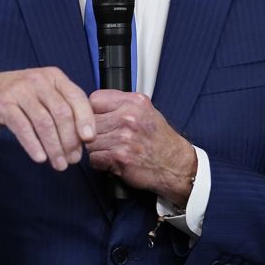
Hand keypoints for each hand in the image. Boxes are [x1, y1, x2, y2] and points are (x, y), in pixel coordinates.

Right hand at [0, 68, 94, 170]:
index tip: (89, 139)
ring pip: (44, 123)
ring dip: (54, 147)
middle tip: (72, 159)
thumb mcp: (44, 93)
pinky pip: (23, 128)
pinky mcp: (3, 104)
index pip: (76, 97)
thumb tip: (85, 136)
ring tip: (59, 164)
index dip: (85, 119)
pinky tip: (40, 158)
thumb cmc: (19, 96)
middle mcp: (38, 80)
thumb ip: (64, 107)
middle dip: (70, 140)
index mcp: (54, 77)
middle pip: (61, 113)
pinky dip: (33, 145)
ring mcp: (19, 91)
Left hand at [87, 90, 197, 205]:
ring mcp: (123, 137)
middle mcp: (128, 117)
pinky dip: (100, 162)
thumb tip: (94, 104)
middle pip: (88, 122)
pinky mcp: (119, 157)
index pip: (95, 100)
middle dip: (92, 132)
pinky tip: (112, 160)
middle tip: (105, 137)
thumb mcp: (146, 111)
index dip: (92, 111)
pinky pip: (94, 158)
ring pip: (89, 141)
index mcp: (134, 102)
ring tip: (110, 149)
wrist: (175, 165)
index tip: (98, 118)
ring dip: (96, 148)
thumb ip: (121, 104)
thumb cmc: (159, 140)